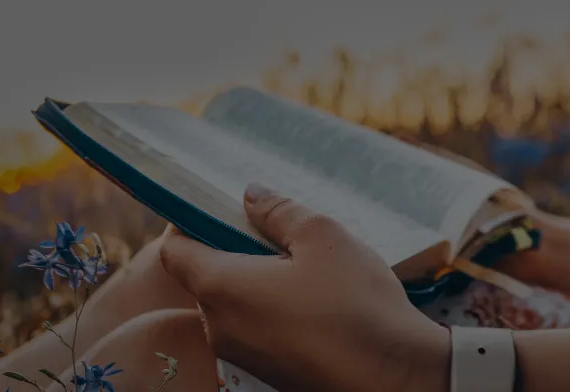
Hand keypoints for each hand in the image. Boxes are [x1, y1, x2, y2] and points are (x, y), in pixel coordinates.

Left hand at [160, 183, 449, 391]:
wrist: (395, 377)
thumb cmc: (355, 303)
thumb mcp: (322, 237)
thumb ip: (278, 211)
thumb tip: (250, 195)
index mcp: (221, 288)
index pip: (174, 252)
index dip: (187, 224)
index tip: (216, 208)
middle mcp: (220, 328)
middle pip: (204, 277)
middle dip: (230, 249)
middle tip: (273, 233)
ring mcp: (242, 357)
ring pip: (232, 305)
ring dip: (254, 280)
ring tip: (302, 267)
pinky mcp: (268, 373)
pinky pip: (254, 330)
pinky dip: (269, 309)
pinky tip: (313, 301)